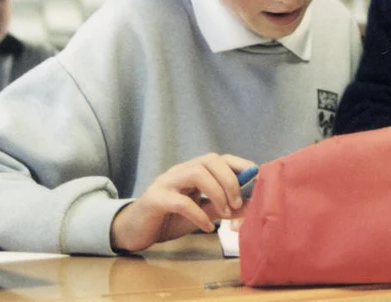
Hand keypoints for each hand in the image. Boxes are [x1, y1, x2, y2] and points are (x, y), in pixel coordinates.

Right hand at [110, 153, 255, 252]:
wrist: (134, 231)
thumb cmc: (169, 219)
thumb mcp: (202, 213)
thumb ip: (224, 208)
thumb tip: (251, 205)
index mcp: (193, 171)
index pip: (220, 158)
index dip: (240, 164)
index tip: (256, 178)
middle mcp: (180, 171)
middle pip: (210, 160)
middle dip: (230, 180)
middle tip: (237, 203)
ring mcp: (166, 182)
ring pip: (196, 173)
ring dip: (217, 192)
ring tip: (225, 212)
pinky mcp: (154, 199)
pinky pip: (180, 201)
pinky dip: (198, 214)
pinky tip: (206, 227)